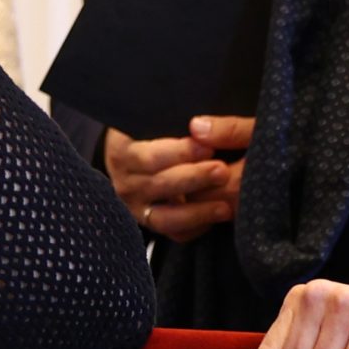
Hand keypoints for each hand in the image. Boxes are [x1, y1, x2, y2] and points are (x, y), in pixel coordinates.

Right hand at [103, 115, 250, 242]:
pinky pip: (173, 233)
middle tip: (222, 171)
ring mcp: (137, 206)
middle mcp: (125, 182)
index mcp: (123, 151)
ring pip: (164, 217)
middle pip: (158, 185)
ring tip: (225, 206)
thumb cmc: (155, 129)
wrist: (138, 150)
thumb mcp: (161, 116)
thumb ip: (179, 117)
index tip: (207, 147)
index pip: (149, 156)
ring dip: (197, 212)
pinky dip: (194, 228)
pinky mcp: (152, 223)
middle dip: (193, 179)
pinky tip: (215, 217)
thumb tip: (199, 127)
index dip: (180, 152)